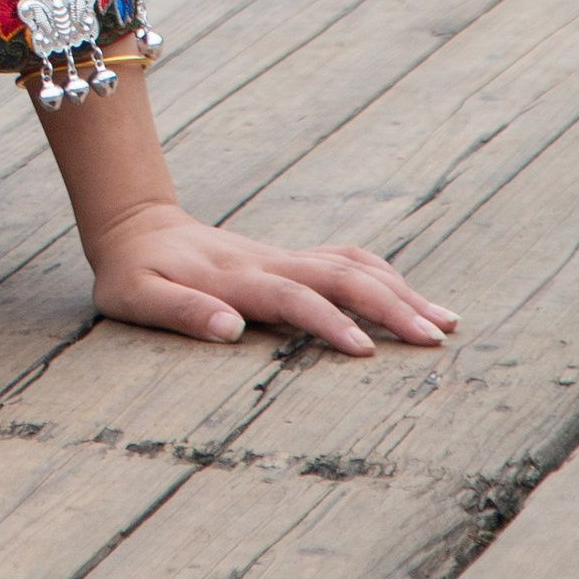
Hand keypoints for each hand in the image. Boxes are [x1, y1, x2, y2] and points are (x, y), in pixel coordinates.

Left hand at [86, 196, 457, 355]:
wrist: (135, 226)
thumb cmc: (132, 273)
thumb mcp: (136, 297)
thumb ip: (180, 311)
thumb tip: (229, 330)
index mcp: (235, 279)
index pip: (294, 298)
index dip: (328, 322)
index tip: (364, 352)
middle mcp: (269, 263)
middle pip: (341, 275)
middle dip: (391, 305)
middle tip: (435, 338)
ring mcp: (283, 257)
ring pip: (352, 265)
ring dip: (399, 290)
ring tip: (446, 322)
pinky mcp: (289, 259)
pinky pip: (345, 259)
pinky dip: (384, 275)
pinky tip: (410, 298)